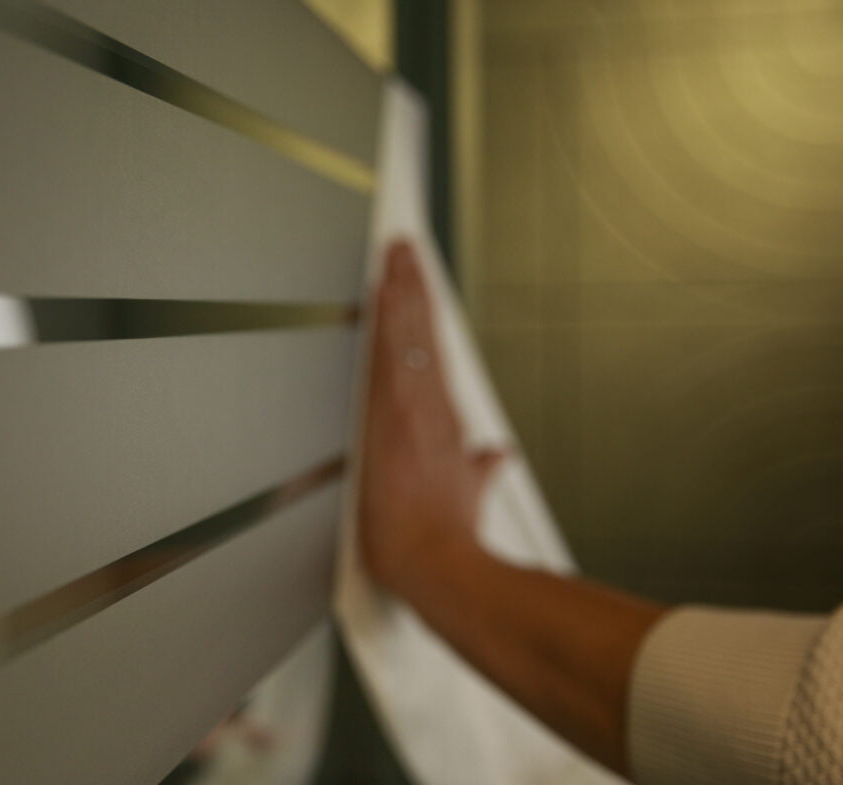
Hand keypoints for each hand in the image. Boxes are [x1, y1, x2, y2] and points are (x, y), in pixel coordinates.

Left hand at [358, 241, 503, 596]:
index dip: (423, 314)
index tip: (416, 283)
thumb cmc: (445, 536)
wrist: (436, 562)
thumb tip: (493, 456)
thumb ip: (479, 469)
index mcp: (443, 421)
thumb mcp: (468, 495)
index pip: (431, 353)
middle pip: (421, 333)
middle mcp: (430, 407)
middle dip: (412, 286)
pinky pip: (390, 355)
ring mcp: (410, 408)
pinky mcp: (391, 416)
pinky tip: (385, 291)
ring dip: (401, 291)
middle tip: (403, 247)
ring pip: (406, 336)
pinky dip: (390, 319)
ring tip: (395, 254)